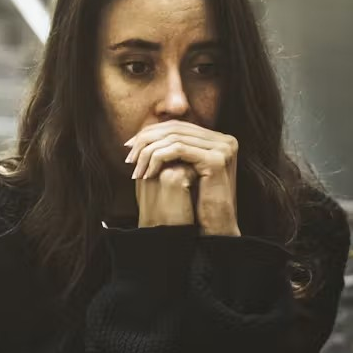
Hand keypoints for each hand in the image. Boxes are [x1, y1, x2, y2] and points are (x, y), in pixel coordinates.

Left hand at [125, 120, 240, 235]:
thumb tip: (145, 133)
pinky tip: (148, 173)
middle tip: (129, 155)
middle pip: (175, 129)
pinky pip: (179, 150)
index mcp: (217, 139)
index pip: (178, 126)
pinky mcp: (216, 159)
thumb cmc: (198, 201)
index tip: (130, 145)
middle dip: (147, 141)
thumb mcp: (185, 169)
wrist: (216, 226)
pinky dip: (158, 158)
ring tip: (136, 169)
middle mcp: (223, 139)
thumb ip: (173, 150)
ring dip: (149, 153)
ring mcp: (222, 148)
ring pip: (174, 139)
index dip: (151, 133)